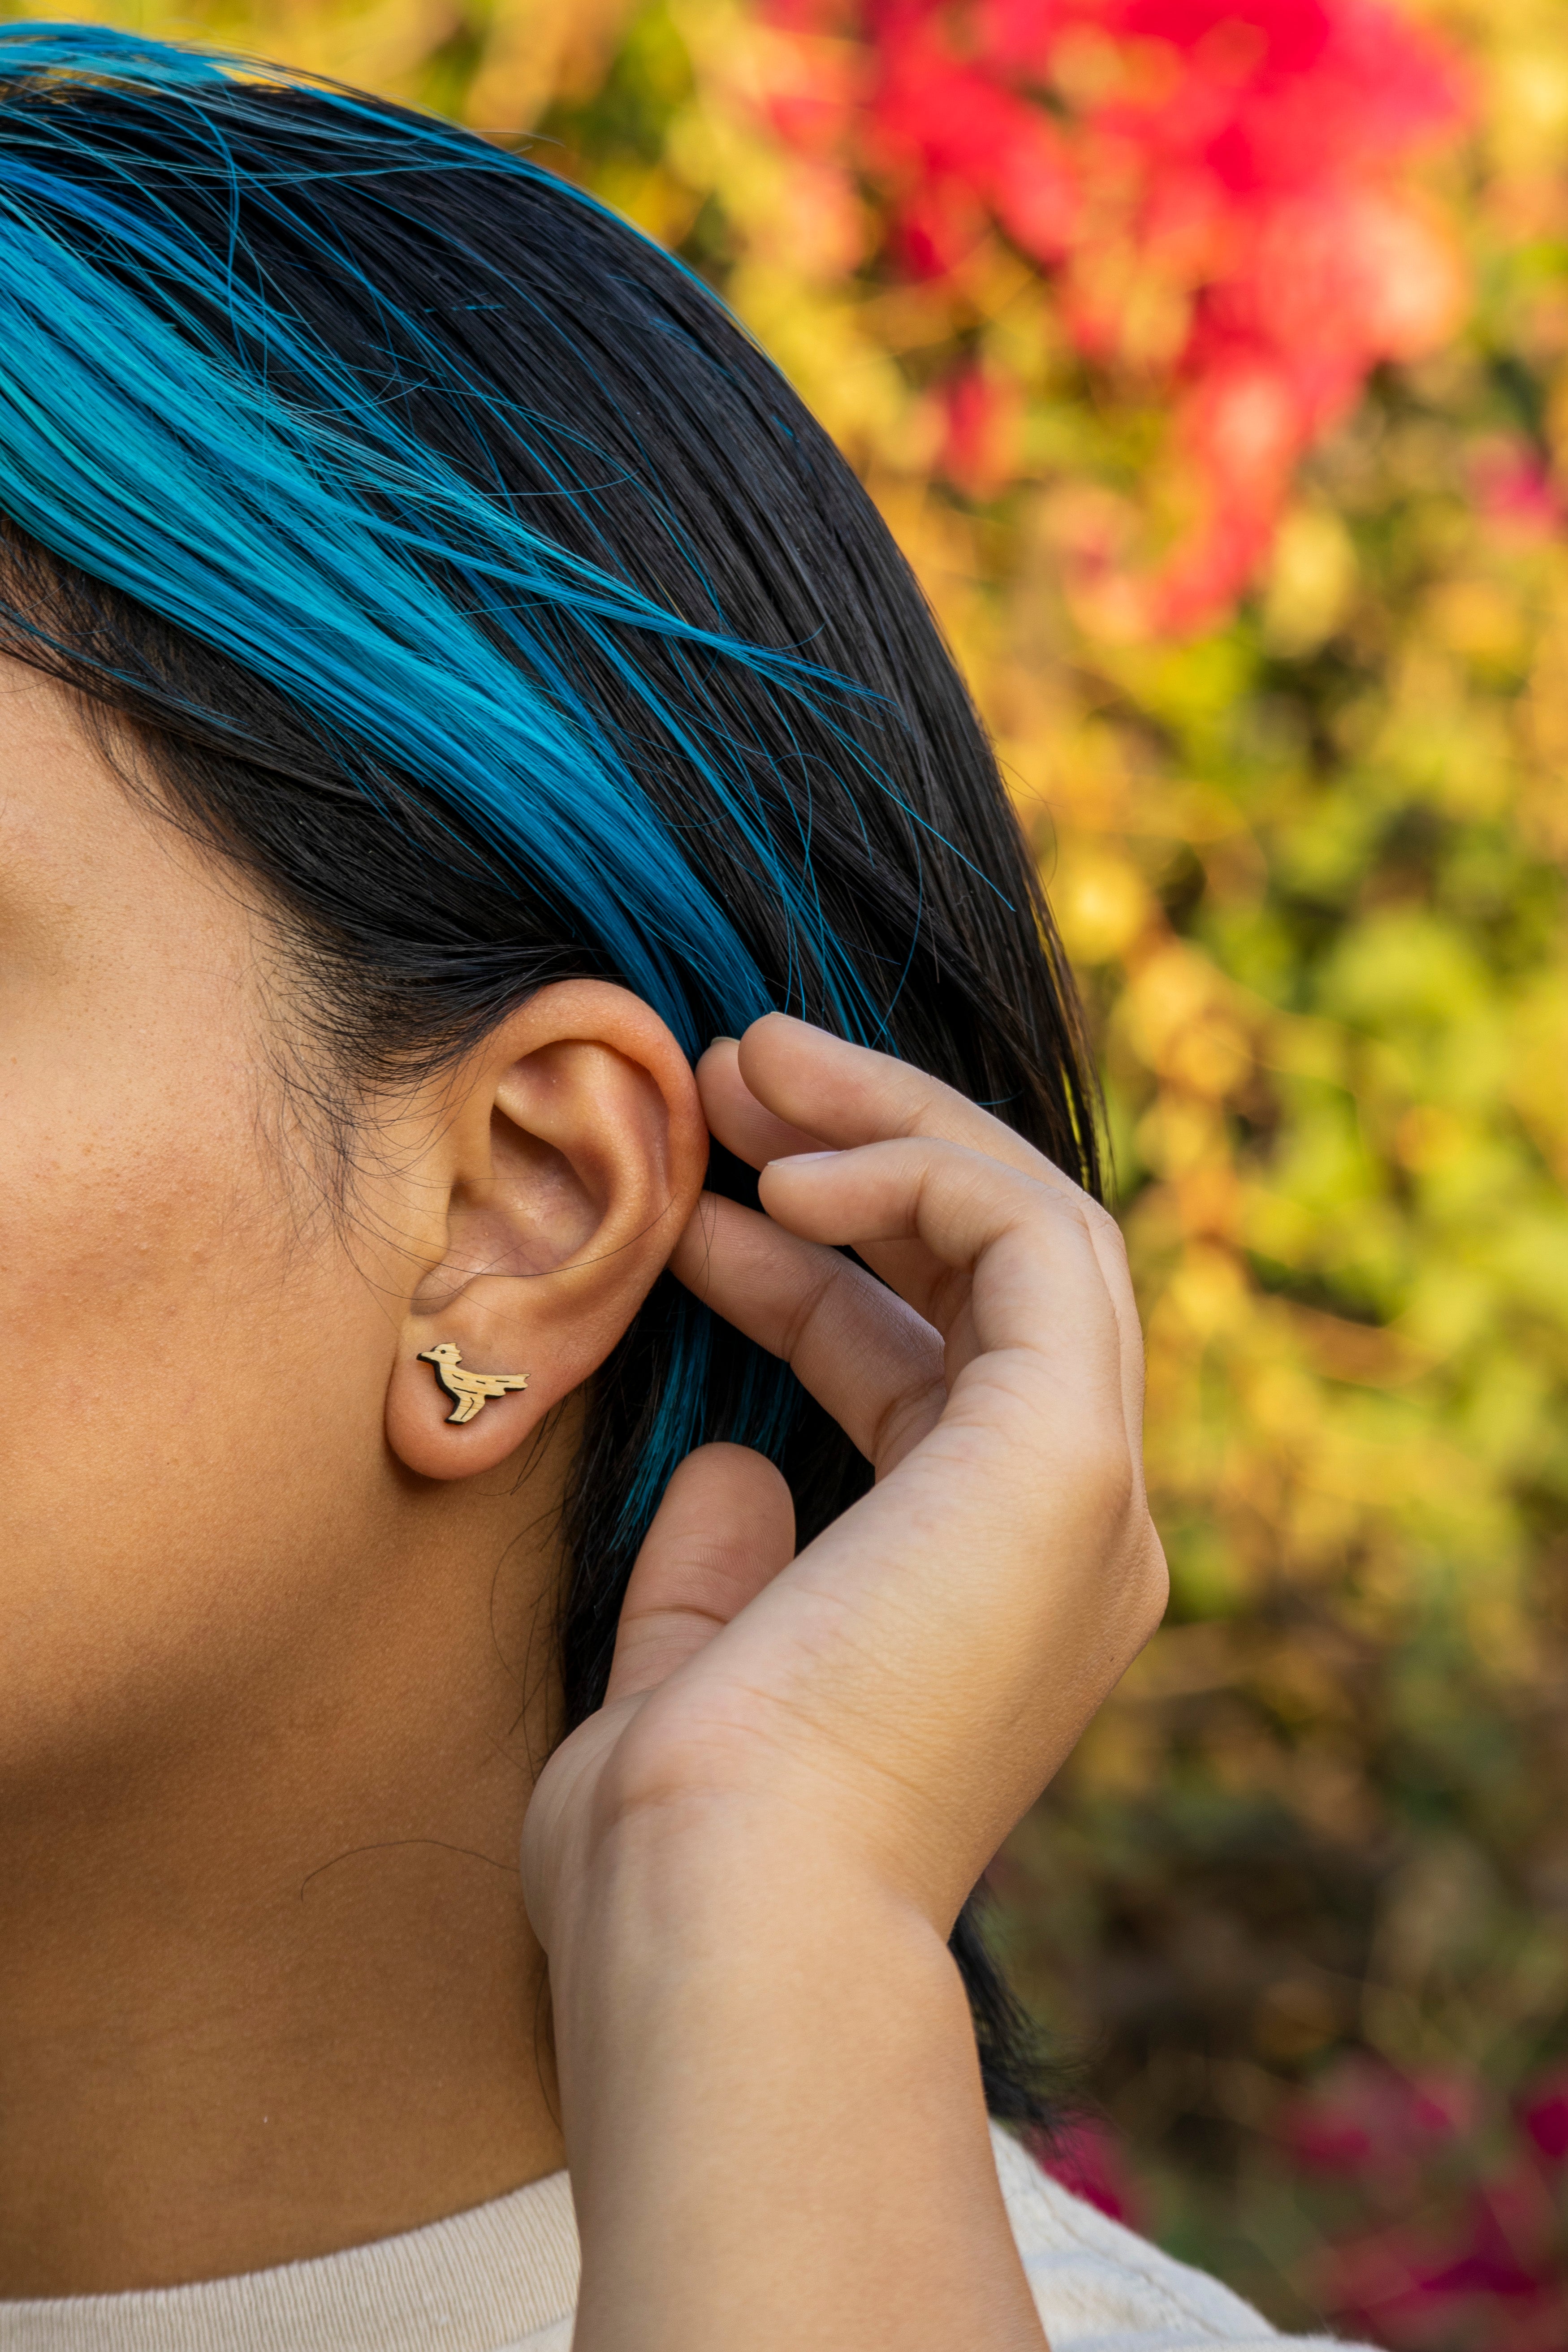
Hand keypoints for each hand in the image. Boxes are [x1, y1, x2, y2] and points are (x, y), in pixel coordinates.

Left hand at [522, 1012, 1166, 1950]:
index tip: (691, 1219)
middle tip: (736, 1074)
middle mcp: (1065, 1540)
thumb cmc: (682, 1846)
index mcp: (988, 1593)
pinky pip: (1030, 1243)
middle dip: (870, 1159)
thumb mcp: (690, 1676)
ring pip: (1036, 1232)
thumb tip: (731, 1465)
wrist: (724, 1925)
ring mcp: (1084, 1494)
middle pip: (1000, 1279)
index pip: (927, 1375)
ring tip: (748, 1064)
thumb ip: (720, 1570)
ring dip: (895, 1129)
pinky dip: (922, 1175)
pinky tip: (791, 1172)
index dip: (809, 1276)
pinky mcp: (1067, 1454)